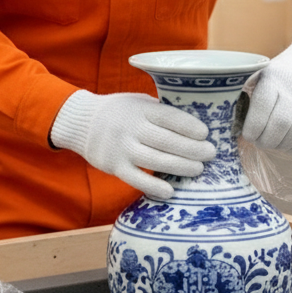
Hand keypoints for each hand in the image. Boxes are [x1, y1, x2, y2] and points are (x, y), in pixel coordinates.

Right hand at [50, 90, 215, 199]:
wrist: (80, 122)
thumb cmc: (119, 112)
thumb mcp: (138, 101)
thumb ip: (159, 111)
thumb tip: (195, 125)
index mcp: (140, 109)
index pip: (168, 116)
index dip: (188, 125)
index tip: (205, 133)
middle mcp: (130, 127)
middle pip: (166, 140)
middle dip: (191, 148)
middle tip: (210, 153)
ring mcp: (121, 148)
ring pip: (155, 160)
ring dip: (180, 166)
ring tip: (198, 169)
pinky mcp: (114, 166)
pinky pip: (136, 178)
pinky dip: (154, 185)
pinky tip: (171, 191)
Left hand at [241, 32, 291, 153]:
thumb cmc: (280, 75)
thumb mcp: (262, 76)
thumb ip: (249, 97)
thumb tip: (235, 127)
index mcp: (274, 77)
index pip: (262, 107)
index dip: (253, 127)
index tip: (248, 135)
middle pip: (280, 124)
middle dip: (266, 140)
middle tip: (260, 142)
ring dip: (280, 145)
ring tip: (273, 144)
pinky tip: (287, 146)